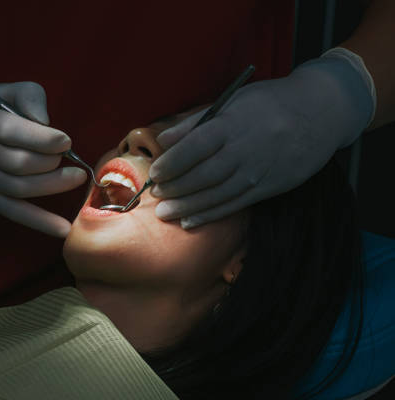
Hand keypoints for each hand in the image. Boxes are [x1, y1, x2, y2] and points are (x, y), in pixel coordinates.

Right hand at [0, 82, 85, 236]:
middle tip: (67, 157)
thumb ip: (28, 95)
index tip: (65, 141)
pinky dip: (39, 222)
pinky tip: (62, 229)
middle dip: (50, 162)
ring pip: (19, 188)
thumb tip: (48, 123)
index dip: (43, 139)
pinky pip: (12, 212)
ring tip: (75, 178)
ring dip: (52, 185)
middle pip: (19, 163)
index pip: (12, 131)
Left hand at [149, 56, 373, 227]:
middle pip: (204, 175)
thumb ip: (195, 123)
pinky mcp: (269, 187)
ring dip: (188, 206)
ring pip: (217, 195)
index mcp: (233, 124)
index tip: (155, 172)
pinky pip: (234, 205)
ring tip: (165, 213)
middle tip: (156, 194)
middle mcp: (246, 150)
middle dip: (176, 188)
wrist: (321, 112)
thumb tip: (164, 140)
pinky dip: (210, 215)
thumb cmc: (269, 104)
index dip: (172, 163)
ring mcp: (258, 172)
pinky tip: (190, 221)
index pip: (196, 147)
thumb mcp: (233, 101)